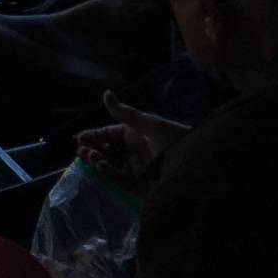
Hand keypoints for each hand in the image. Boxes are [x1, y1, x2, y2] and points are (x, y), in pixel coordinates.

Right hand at [74, 91, 190, 188]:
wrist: (198, 163)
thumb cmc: (175, 138)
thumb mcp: (149, 124)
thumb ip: (125, 113)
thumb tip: (105, 93)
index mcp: (134, 135)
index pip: (108, 135)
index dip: (93, 136)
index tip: (79, 139)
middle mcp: (133, 151)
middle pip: (107, 151)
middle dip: (92, 151)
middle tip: (81, 150)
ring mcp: (137, 168)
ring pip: (111, 166)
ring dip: (98, 162)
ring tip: (89, 155)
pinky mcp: (142, 184)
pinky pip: (121, 179)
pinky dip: (110, 173)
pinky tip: (102, 165)